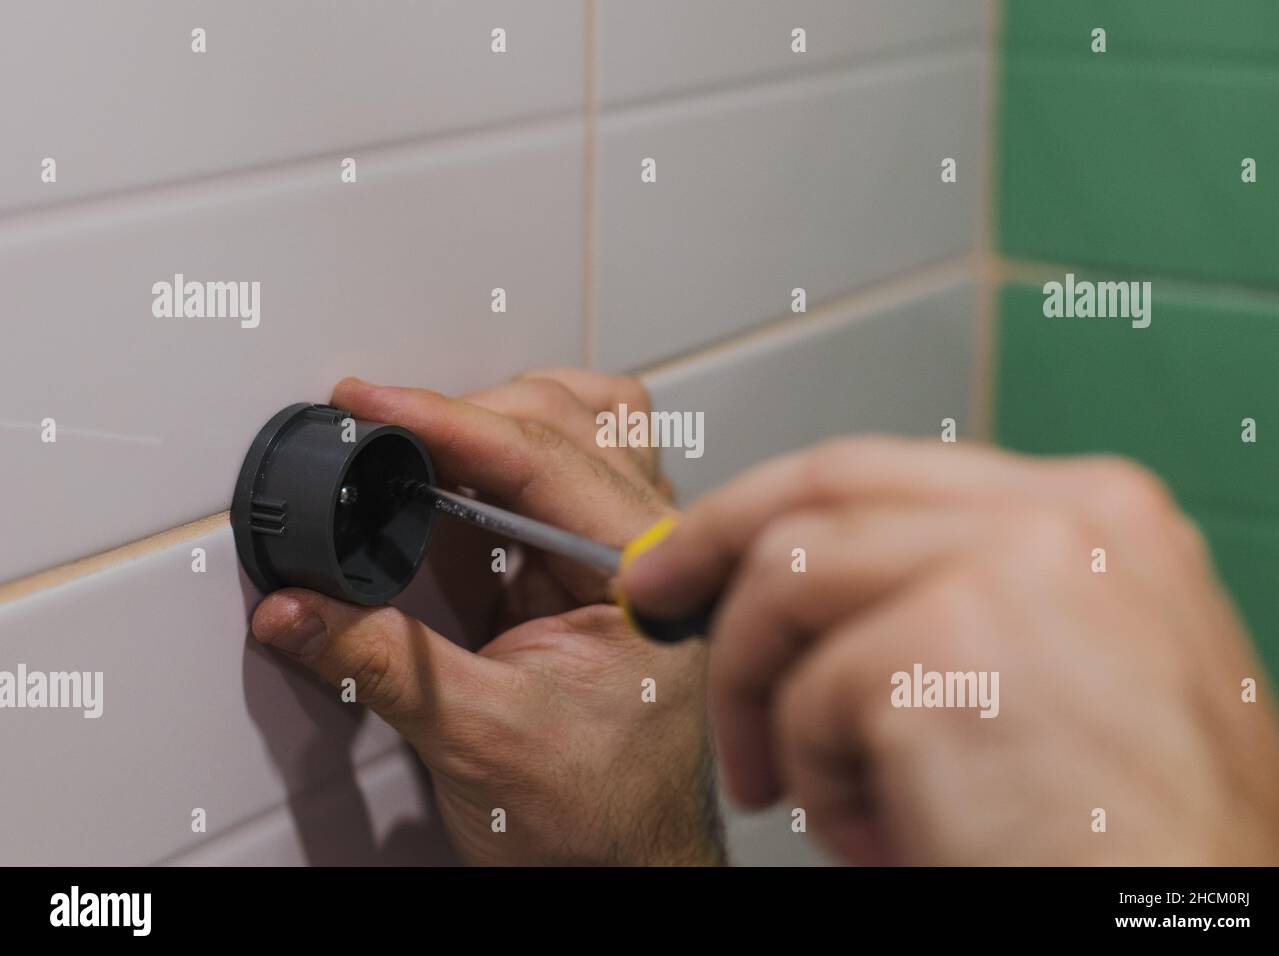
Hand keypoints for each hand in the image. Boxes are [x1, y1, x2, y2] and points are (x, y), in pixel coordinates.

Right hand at [251, 371, 720, 865]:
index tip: (372, 403)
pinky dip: (507, 462)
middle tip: (378, 425)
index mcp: (651, 578)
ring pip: (583, 431)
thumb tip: (295, 605)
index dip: (445, 422)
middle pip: (570, 420)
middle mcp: (656, 552)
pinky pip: (564, 480)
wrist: (628, 873)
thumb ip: (380, 663)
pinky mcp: (598, 574)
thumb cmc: (601, 823)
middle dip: (466, 414)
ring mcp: (633, 557)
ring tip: (423, 440)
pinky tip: (459, 485)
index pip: (543, 461)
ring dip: (501, 423)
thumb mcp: (477, 738)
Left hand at [619, 436, 1278, 863]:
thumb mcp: (1077, 674)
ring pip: (789, 584)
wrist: (1191, 936)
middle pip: (824, 488)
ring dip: (764, 697)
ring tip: (795, 788)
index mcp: (1097, 516)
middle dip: (716, 541)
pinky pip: (809, 698)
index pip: (888, 470)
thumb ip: (968, 598)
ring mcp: (1005, 569)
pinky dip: (815, 776)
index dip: (775, 506)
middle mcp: (1060, 517)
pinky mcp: (947, 649)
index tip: (709, 550)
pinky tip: (877, 831)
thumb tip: (822, 584)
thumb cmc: (1136, 837)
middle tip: (658, 593)